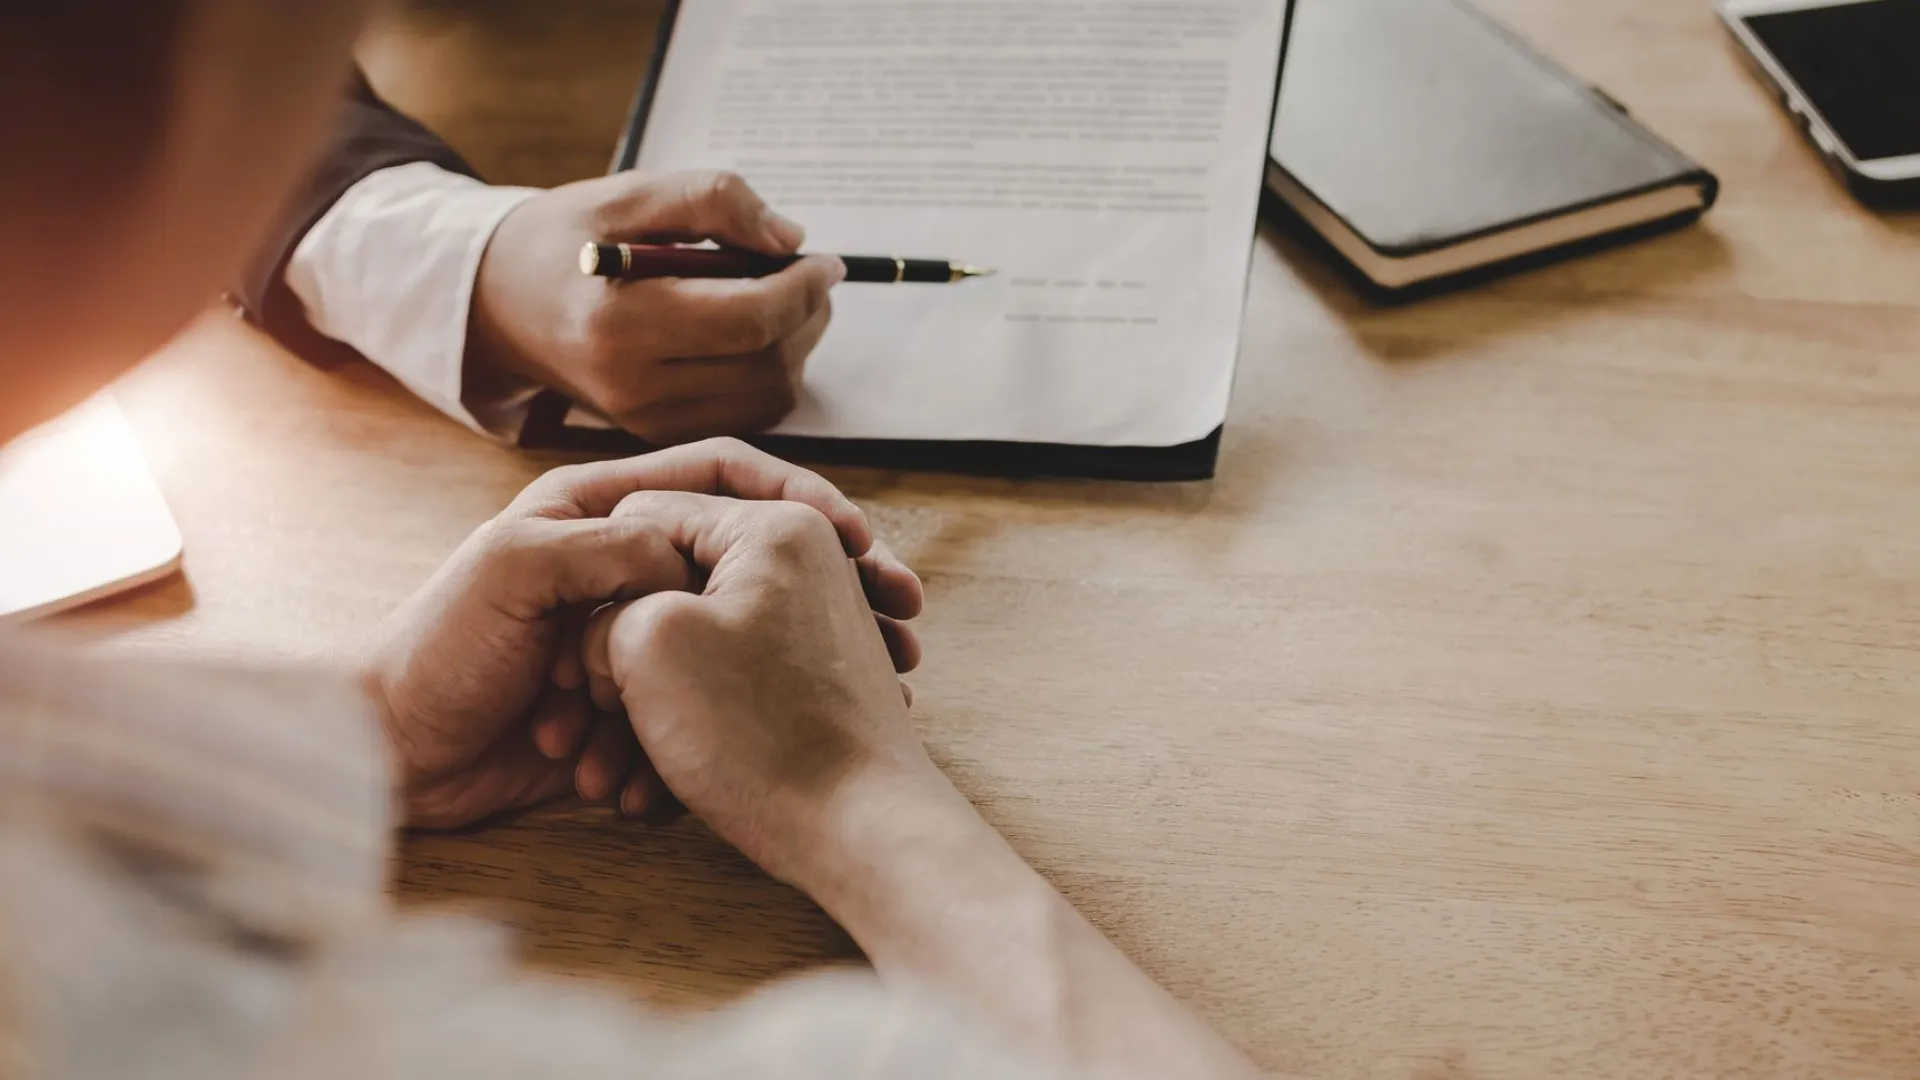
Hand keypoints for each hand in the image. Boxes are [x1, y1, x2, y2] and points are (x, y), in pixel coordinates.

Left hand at [361, 439, 921, 829]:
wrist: (392, 756)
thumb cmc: (438, 651)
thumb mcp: (516, 570)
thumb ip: (607, 544)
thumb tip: (689, 550)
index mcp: (599, 509)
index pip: (723, 476)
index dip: (799, 497)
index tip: (860, 541)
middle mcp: (625, 565)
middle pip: (748, 558)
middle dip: (823, 596)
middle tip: (894, 630)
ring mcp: (634, 637)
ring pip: (735, 640)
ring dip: (776, 677)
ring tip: (842, 704)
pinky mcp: (633, 704)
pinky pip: (699, 707)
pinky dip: (717, 732)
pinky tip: (745, 754)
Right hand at [470, 169, 844, 443]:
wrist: (499, 305)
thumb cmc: (566, 240)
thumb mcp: (628, 194)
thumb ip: (711, 200)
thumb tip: (789, 238)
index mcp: (620, 321)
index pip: (748, 318)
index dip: (802, 287)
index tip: (824, 259)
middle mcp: (633, 384)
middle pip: (766, 362)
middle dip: (807, 315)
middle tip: (810, 274)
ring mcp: (645, 419)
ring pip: (767, 395)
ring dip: (797, 346)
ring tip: (783, 298)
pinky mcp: (657, 432)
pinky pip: (746, 413)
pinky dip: (770, 375)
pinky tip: (756, 335)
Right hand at [581, 492, 941, 886]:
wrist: (863, 827)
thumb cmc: (759, 735)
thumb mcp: (650, 644)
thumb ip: (610, 604)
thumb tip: (607, 622)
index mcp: (769, 523)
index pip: (643, 516)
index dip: (598, 582)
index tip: (583, 656)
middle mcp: (803, 556)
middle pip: (672, 578)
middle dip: (623, 650)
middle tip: (595, 710)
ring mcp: (812, 615)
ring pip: (697, 638)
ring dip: (649, 699)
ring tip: (615, 770)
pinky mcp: (813, 672)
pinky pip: (731, 676)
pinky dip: (693, 718)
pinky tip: (660, 782)